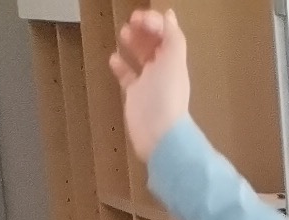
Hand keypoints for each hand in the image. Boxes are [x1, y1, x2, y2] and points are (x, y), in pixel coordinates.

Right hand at [109, 6, 189, 161]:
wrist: (158, 134)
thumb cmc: (166, 95)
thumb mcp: (174, 58)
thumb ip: (172, 35)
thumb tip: (170, 15)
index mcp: (173, 59)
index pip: (165, 33)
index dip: (153, 21)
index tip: (138, 18)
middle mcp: (162, 70)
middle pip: (154, 42)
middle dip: (143, 29)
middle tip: (131, 23)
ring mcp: (148, 83)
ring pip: (141, 57)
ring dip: (133, 43)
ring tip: (124, 34)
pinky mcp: (135, 96)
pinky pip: (127, 77)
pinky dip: (121, 66)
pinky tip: (114, 58)